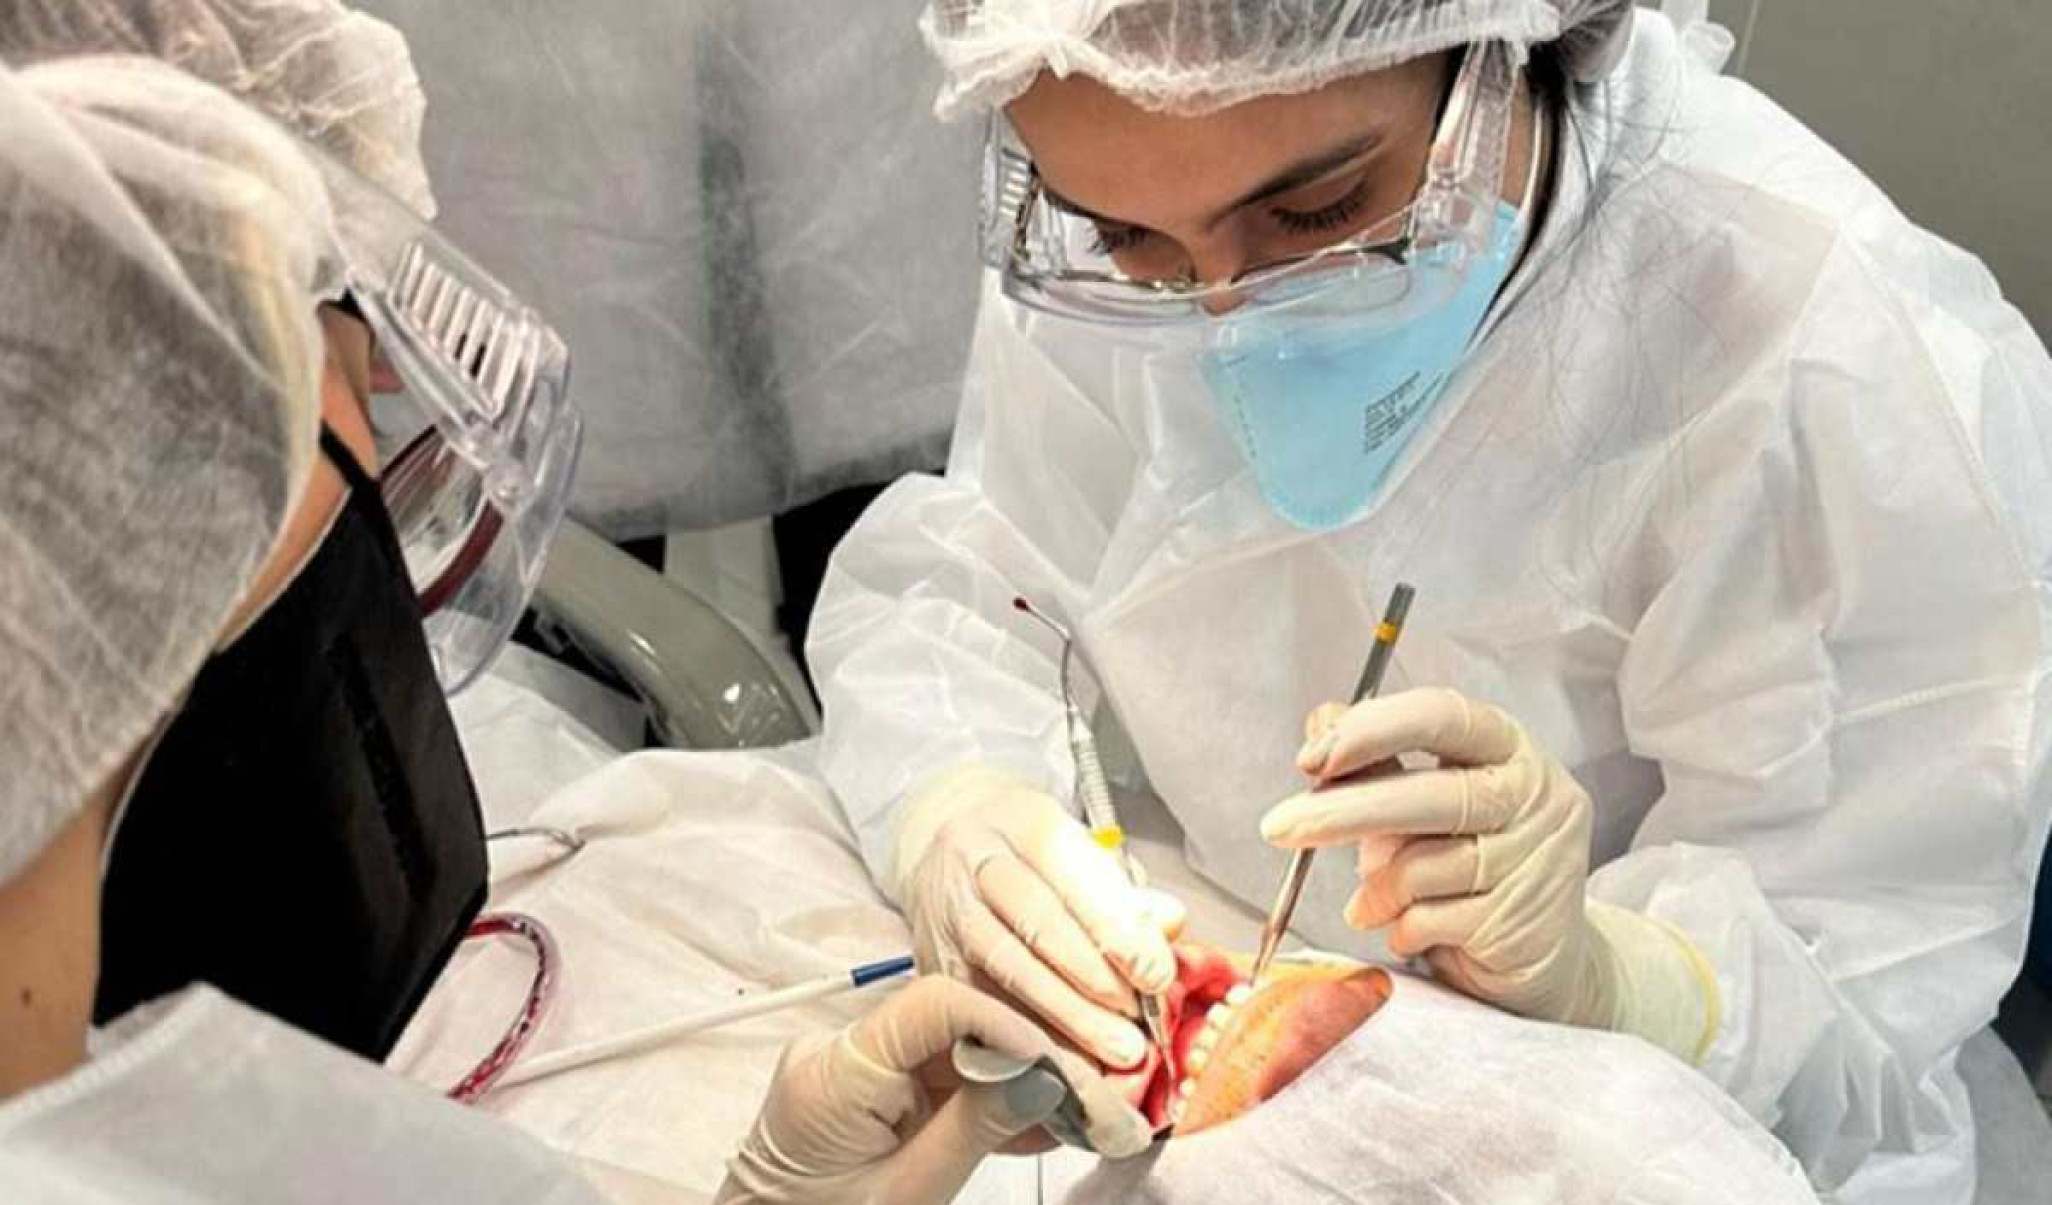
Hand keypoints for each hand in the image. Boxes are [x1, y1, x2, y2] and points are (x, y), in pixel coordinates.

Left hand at [716, 976, 1147, 1204]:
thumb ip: (975, 1130)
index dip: (1008, 1024)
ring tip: (1079, 1109)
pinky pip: (936, 1080)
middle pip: (950, 1022)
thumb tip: (1046, 1080)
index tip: (1061, 1065)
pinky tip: (1039, 1122)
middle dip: (1023, 1051)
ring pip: (953, 1050)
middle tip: (1091, 1085)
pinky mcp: (868, 1093)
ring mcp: (853, 1071)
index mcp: (835, 1070)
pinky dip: (985, 1101)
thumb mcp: (908, 1194)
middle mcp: (839, 1053)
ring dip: (1014, 1078)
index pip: (935, 1003)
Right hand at [892, 764, 1184, 1067]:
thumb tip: (1170, 924)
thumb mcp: (1079, 853)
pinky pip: (983, 1004)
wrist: (947, 850)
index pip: (1071, 869)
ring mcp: (946, 909)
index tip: (1157, 974)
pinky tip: (1071, 1064)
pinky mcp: (932, 959)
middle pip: (1035, 920)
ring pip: (1006, 966)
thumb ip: (1126, 892)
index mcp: (1021, 820)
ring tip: (1114, 1050)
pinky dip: (1031, 1038)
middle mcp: (975, 859)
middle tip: (1139, 1022)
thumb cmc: (1031, 858)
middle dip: (1094, 977)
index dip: (1116, 925)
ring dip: (1065, 1015)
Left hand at [1261, 689, 1715, 1059]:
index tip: (1311, 758)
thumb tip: (1321, 719)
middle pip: (1431, 794)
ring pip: (1423, 866)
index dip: (1372, 730)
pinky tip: (1406, 929)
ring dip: (1378, 888)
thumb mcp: (1424, 801)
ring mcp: (1536, 861)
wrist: (1541, 954)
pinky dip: (1400, 927)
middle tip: (1277, 828)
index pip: (1442, 716)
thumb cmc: (1471, 863)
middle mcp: (1534, 795)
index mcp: (1508, 746)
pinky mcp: (1521, 924)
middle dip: (1345, 811)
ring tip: (1370, 903)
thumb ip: (1377, 761)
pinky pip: (1429, 920)